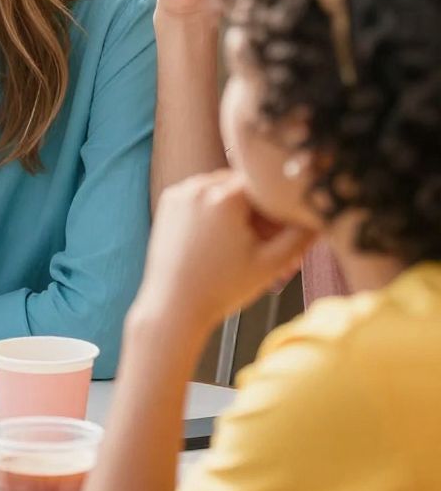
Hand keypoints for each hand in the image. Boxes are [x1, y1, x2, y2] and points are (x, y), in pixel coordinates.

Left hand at [140, 171, 309, 331]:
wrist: (174, 307)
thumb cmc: (222, 289)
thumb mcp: (271, 265)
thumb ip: (301, 237)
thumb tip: (321, 216)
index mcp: (224, 196)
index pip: (265, 184)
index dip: (278, 206)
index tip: (280, 231)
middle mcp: (199, 186)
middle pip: (243, 185)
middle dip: (257, 208)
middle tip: (264, 241)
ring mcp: (181, 193)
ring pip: (222, 188)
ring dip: (235, 207)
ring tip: (241, 242)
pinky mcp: (169, 203)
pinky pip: (200, 195)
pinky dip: (212, 209)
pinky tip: (219, 239)